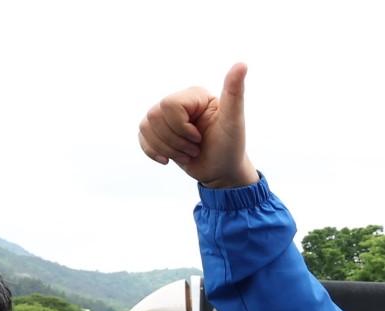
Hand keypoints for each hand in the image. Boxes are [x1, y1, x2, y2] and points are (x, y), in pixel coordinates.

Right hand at [139, 63, 257, 188]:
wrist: (223, 173)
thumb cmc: (231, 147)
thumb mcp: (234, 121)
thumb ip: (235, 92)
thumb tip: (242, 64)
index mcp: (194, 95)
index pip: (169, 105)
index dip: (181, 127)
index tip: (200, 138)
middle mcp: (179, 102)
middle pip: (154, 116)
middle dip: (175, 141)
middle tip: (196, 149)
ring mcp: (167, 117)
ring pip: (146, 126)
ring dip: (168, 149)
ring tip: (188, 154)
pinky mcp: (159, 132)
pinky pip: (141, 136)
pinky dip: (153, 152)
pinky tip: (168, 160)